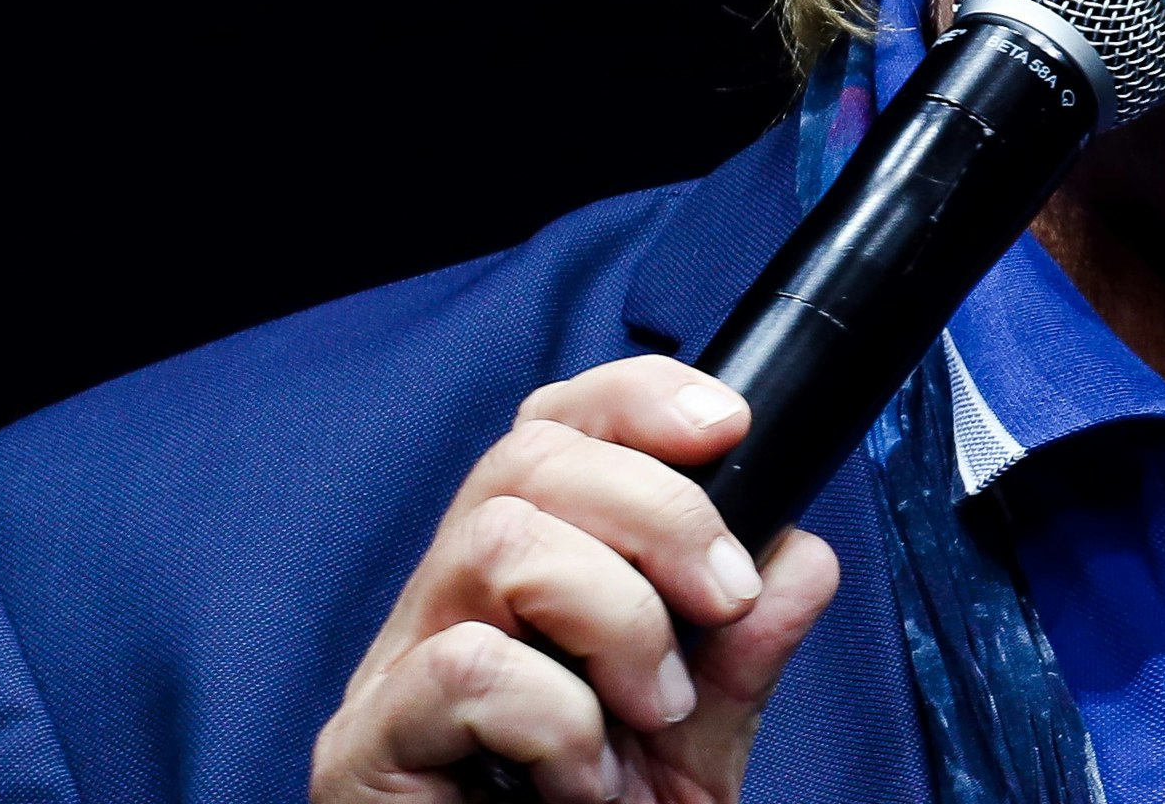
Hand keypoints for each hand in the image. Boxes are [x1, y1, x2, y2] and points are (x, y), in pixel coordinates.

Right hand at [311, 356, 840, 802]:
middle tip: (719, 607)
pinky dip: (556, 716)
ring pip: (497, 540)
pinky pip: (464, 670)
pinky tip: (580, 781)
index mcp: (521, 581)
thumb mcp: (699, 749)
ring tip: (648, 714)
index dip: (636, 399)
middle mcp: (446, 604)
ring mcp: (394, 672)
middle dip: (659, 511)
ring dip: (613, 614)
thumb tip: (799, 556)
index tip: (731, 427)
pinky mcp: (365, 748)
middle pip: (527, 455)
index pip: (553, 426)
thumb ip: (743, 657)